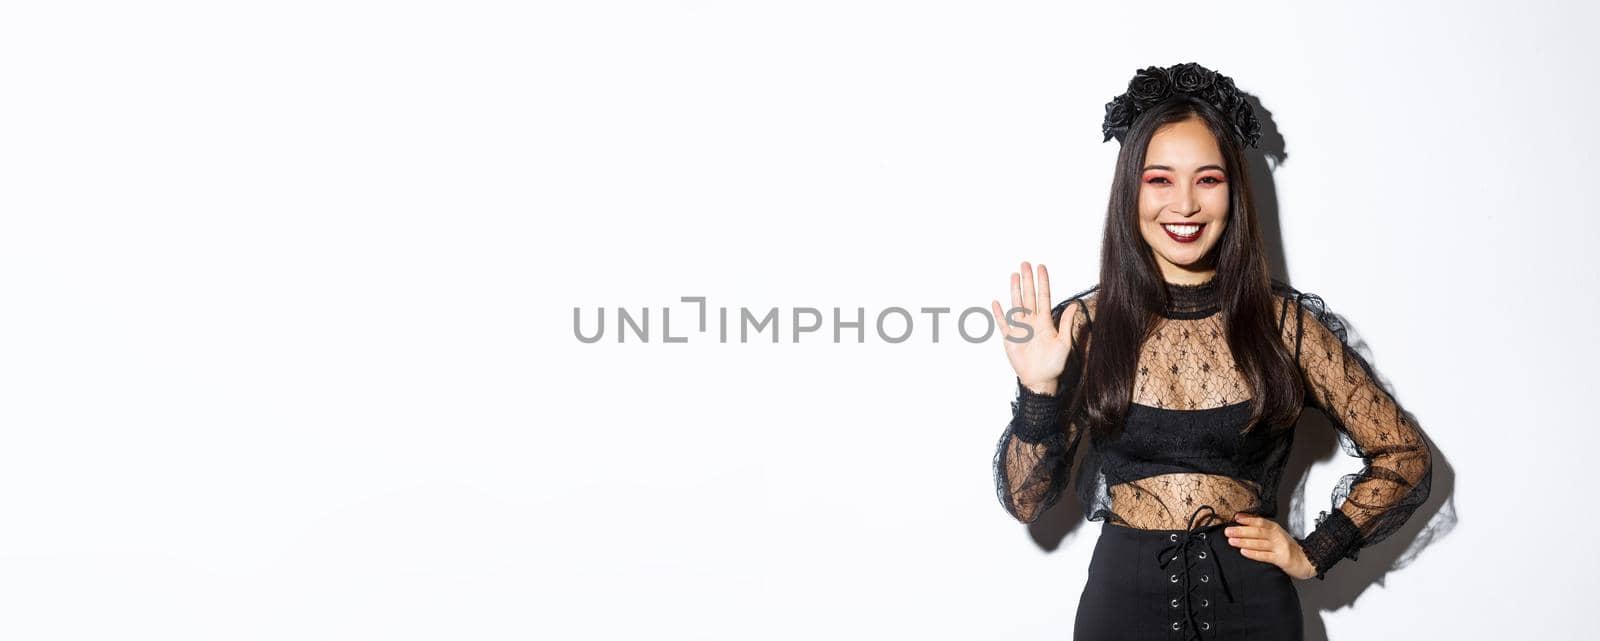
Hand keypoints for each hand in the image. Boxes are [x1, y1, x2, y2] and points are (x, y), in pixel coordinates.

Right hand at [990, 261, 1077, 393]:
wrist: (1040, 380)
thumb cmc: (1054, 364)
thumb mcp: (1063, 343)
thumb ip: (1065, 323)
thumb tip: (1073, 305)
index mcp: (1045, 322)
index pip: (1043, 297)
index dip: (1042, 282)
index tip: (1041, 267)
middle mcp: (1032, 322)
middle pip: (1029, 296)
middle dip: (1028, 280)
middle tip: (1025, 264)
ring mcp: (1020, 329)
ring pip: (1016, 305)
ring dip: (1015, 290)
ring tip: (1014, 275)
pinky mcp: (1010, 338)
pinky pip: (1003, 323)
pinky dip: (999, 313)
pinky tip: (996, 302)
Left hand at [1224, 513, 1317, 579]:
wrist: (1307, 560)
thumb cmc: (1288, 547)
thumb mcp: (1276, 534)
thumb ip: (1262, 529)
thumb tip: (1243, 521)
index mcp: (1275, 528)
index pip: (1260, 521)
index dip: (1248, 519)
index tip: (1236, 518)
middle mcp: (1277, 536)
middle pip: (1258, 531)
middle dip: (1241, 531)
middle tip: (1228, 531)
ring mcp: (1279, 547)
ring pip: (1259, 543)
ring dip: (1244, 541)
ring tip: (1231, 541)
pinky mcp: (1281, 559)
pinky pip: (1265, 556)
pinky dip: (1253, 553)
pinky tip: (1243, 552)